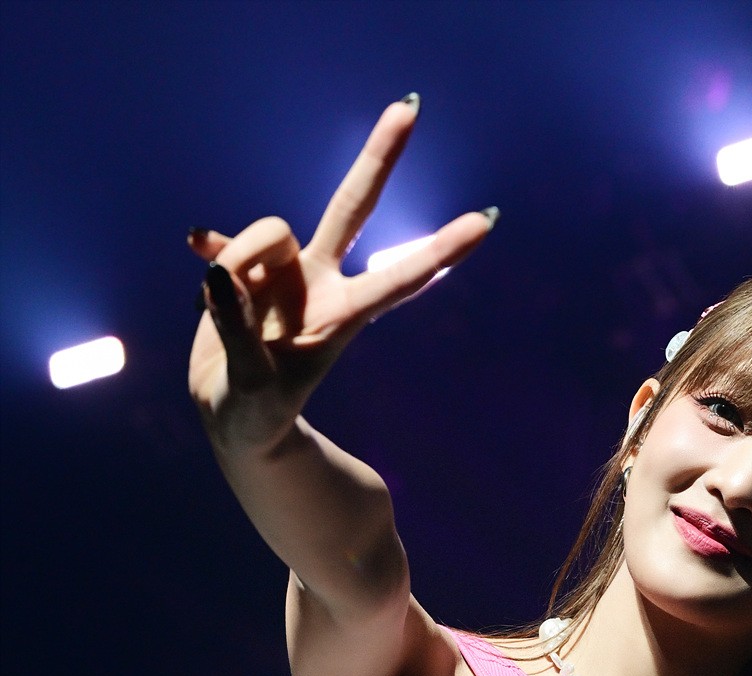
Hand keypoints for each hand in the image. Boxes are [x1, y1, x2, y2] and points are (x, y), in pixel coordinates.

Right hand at [186, 99, 496, 455]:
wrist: (236, 421)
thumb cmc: (258, 417)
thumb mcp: (251, 385)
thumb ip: (236, 328)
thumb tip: (217, 271)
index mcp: (342, 317)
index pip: (397, 277)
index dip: (439, 249)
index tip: (486, 221)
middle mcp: (321, 284)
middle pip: (352, 206)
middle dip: (379, 159)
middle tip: (410, 107)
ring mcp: (285, 274)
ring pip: (267, 230)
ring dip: (239, 260)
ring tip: (221, 308)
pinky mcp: (244, 272)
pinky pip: (227, 244)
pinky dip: (213, 248)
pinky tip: (195, 248)